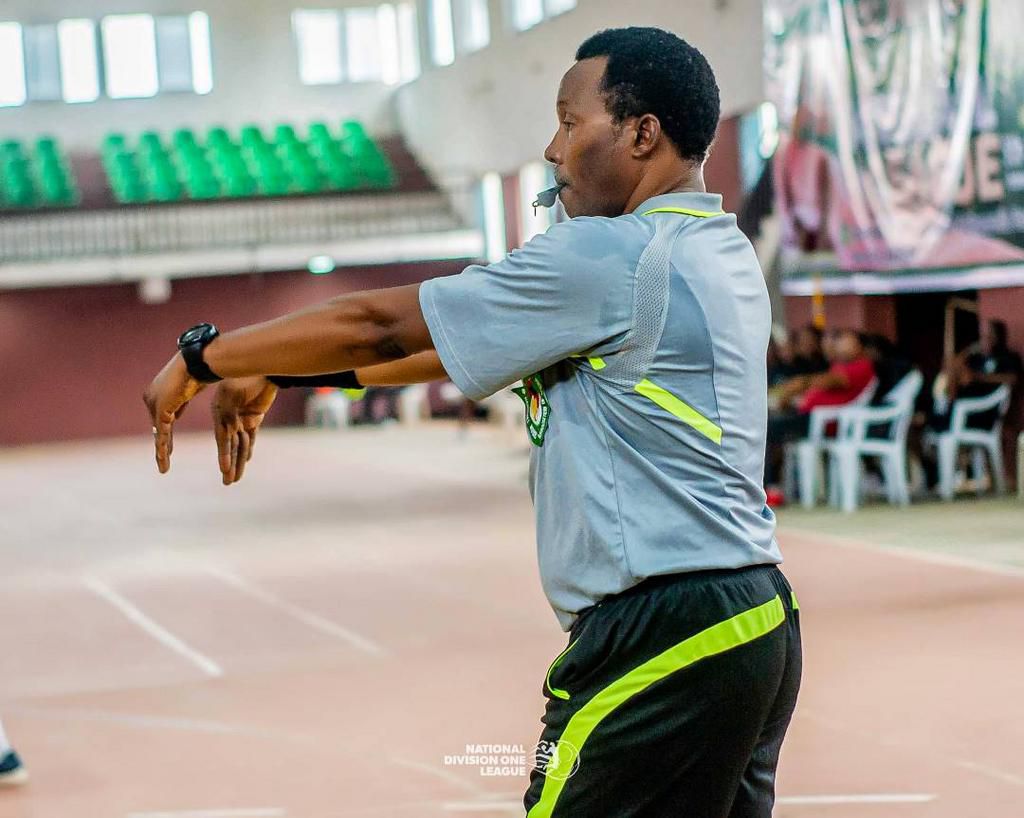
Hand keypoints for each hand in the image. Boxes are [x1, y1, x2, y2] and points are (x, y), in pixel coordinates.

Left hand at [143, 354, 206, 473]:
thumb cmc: (199, 368)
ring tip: (164, 467)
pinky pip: (162, 433)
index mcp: (157, 391)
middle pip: (158, 426)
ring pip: (158, 432)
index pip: (162, 416)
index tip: (169, 445)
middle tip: (164, 458)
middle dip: (163, 443)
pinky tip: (164, 461)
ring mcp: (154, 403)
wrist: (198, 361)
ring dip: (161, 451)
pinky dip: (163, 448)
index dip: (165, 432)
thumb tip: (177, 410)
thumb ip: (181, 400)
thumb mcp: (189, 387)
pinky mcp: (161, 410)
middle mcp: (151, 397)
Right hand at [212, 376, 278, 484]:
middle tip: (228, 483)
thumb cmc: (244, 373)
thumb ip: (229, 410)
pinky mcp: (254, 417)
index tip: (224, 470)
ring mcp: (242, 418)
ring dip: (238, 462)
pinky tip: (245, 461)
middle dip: (230, 465)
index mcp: (221, 412)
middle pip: (231, 446)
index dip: (224, 455)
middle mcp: (229, 418)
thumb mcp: (232, 390)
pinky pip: (250, 437)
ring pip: (241, 445)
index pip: (223, 439)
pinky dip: (248, 449)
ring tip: (234, 479)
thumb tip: (231, 426)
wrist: (262, 364)